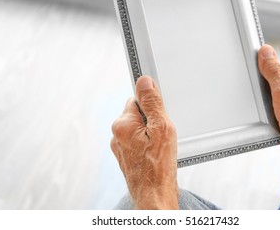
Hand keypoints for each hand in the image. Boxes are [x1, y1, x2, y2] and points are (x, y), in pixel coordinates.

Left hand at [111, 76, 178, 208]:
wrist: (154, 197)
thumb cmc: (158, 167)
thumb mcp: (161, 128)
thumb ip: (152, 103)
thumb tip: (144, 81)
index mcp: (122, 124)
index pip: (136, 99)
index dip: (151, 104)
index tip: (160, 112)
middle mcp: (117, 135)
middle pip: (137, 114)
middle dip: (152, 120)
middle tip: (163, 133)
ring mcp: (120, 148)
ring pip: (139, 129)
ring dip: (150, 133)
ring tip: (160, 147)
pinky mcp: (126, 157)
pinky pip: (138, 142)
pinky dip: (148, 145)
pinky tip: (156, 155)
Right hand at [258, 45, 279, 164]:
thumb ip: (273, 70)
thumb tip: (266, 51)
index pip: (271, 65)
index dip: (258, 69)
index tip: (250, 73)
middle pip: (266, 80)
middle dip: (257, 87)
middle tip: (255, 95)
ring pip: (265, 96)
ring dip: (259, 103)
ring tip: (260, 109)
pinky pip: (266, 109)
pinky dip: (262, 113)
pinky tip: (261, 116)